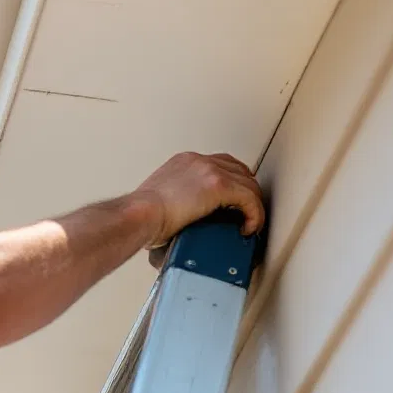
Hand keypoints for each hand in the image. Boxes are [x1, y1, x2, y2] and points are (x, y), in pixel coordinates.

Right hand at [129, 151, 265, 261]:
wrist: (138, 215)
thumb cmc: (141, 216)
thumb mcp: (160, 203)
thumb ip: (175, 206)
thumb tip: (178, 230)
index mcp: (184, 163)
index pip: (220, 165)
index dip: (232, 184)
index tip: (233, 203)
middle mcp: (199, 161)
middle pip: (239, 170)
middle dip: (247, 193)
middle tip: (246, 215)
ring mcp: (210, 170)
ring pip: (248, 184)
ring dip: (252, 205)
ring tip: (248, 224)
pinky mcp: (218, 185)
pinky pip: (249, 198)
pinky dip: (254, 214)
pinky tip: (249, 228)